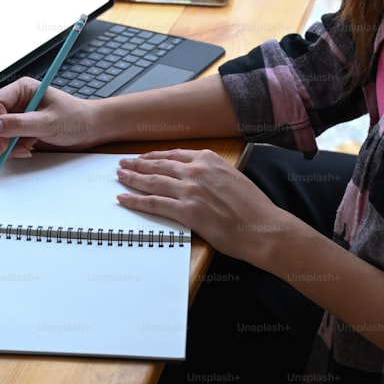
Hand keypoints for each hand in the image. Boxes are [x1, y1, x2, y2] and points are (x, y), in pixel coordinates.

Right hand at [0, 77, 99, 156]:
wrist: (90, 130)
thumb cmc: (76, 118)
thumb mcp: (48, 122)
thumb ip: (19, 124)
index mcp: (21, 89)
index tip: (5, 142)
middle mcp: (16, 102)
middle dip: (0, 138)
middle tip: (16, 150)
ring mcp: (17, 118)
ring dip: (7, 146)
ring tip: (27, 150)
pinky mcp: (20, 132)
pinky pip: (4, 142)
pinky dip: (13, 151)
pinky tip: (28, 151)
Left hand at [116, 149, 295, 264]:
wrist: (263, 228)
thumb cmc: (253, 207)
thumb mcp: (233, 177)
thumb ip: (212, 173)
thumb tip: (197, 176)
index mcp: (209, 159)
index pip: (173, 155)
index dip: (154, 156)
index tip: (142, 158)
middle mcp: (197, 170)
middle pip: (158, 165)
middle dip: (137, 164)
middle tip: (122, 164)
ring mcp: (190, 190)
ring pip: (152, 181)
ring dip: (132, 179)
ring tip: (120, 177)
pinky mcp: (187, 211)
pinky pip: (154, 203)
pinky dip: (136, 200)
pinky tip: (124, 199)